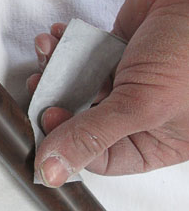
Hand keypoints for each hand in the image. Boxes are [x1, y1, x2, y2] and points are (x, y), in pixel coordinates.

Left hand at [28, 0, 188, 186]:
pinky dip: (63, 48)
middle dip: (55, 104)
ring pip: (76, 88)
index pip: (101, 159)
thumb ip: (91, 136)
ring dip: (54, 71)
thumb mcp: (141, 105)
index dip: (70, 144)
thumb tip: (52, 172)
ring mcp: (126, 82)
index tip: (48, 120)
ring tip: (46, 53)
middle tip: (37, 88)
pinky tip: (55, 37)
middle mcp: (140, 114)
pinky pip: (79, 58)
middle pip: (83, 123)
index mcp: (157, 141)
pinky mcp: (115, 51)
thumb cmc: (188, 51)